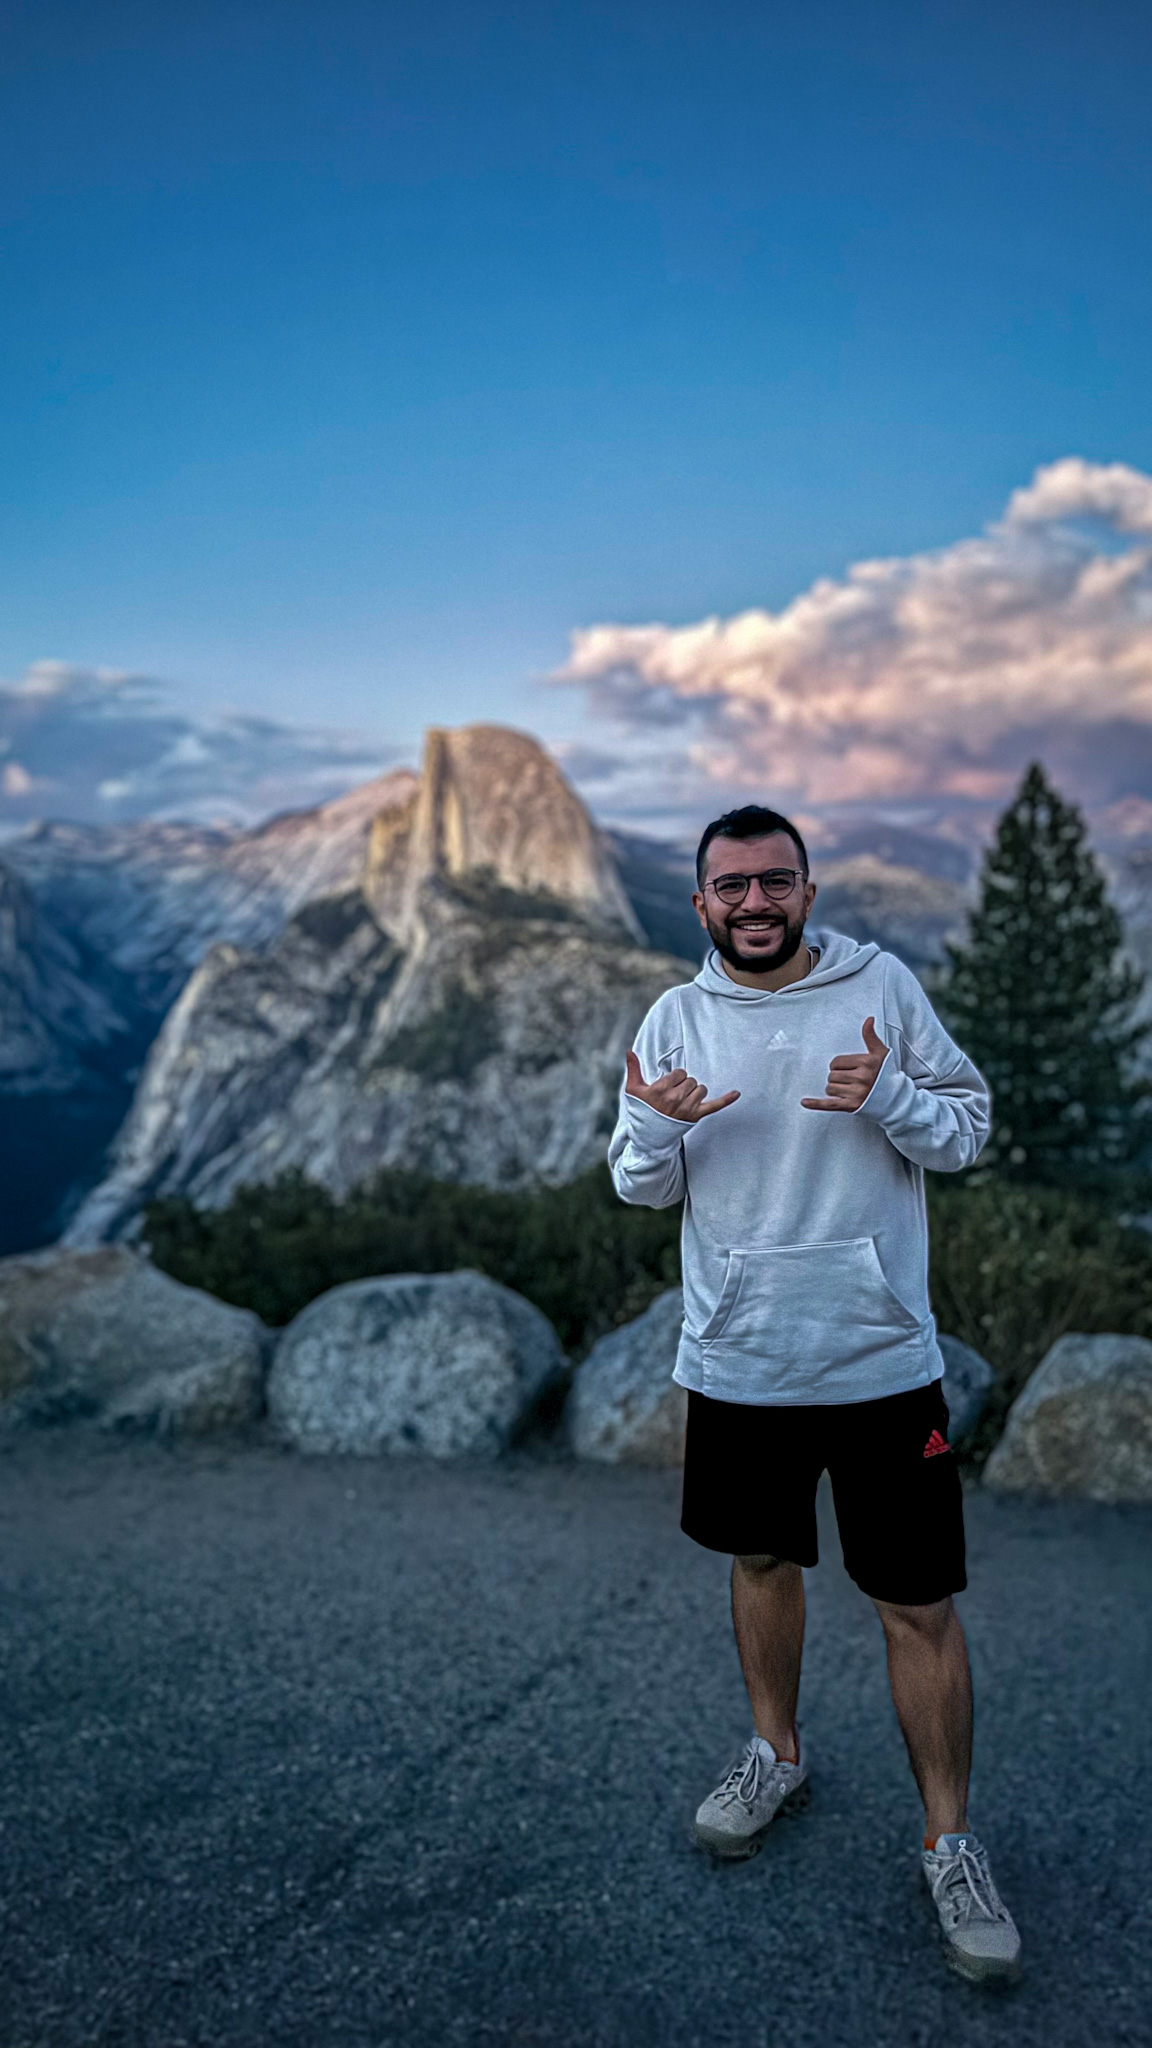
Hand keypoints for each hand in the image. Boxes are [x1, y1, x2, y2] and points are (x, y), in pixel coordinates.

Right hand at [625, 1049, 739, 1122]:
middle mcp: (675, 1099)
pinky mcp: (696, 1116)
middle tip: (674, 1095)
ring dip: (694, 1092)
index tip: (668, 1086)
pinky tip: (736, 1093)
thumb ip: (633, 1068)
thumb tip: (629, 1051)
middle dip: (684, 1085)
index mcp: (661, 1089)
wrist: (649, 1135)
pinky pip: (714, 1105)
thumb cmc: (641, 1110)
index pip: (679, 1073)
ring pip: (701, 1089)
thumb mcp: (634, 1089)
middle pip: (691, 1080)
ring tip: (683, 1100)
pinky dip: (726, 1100)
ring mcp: (687, 1108)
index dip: (674, 1078)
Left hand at [801, 1016, 888, 1112]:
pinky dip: (816, 1104)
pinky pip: (829, 1105)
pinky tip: (805, 1102)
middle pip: (832, 1075)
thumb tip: (869, 1019)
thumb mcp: (881, 1053)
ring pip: (830, 1088)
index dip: (839, 1065)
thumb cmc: (886, 1074)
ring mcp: (857, 1094)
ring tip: (849, 1089)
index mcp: (867, 1063)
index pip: (836, 1062)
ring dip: (834, 1089)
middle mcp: (862, 1078)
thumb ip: (871, 1036)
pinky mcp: (852, 1106)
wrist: (895, 1099)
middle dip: (837, 1077)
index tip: (850, 1068)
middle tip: (851, 1080)